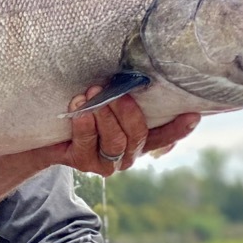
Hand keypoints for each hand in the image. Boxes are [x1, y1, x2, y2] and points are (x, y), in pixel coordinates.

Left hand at [61, 86, 199, 176]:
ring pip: (114, 141)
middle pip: (136, 136)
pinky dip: (83, 123)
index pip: (163, 137)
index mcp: (139, 142)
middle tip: (115, 90)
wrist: (49, 135)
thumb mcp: (108, 106)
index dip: (178, 129)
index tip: (193, 115)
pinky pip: (87, 143)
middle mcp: (127, 156)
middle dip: (126, 111)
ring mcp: (106, 164)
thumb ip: (126, 99)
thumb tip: (137, 78)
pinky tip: (78, 108)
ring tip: (93, 93)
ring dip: (104, 114)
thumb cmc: (85, 114)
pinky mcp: (83, 163)